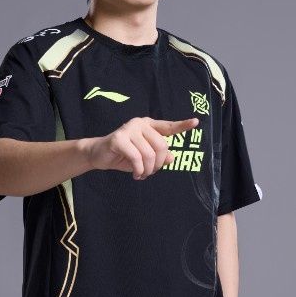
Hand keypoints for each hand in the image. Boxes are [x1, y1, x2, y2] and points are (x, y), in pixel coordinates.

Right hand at [83, 116, 198, 179]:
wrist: (99, 155)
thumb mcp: (144, 157)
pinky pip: (136, 158)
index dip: (182, 125)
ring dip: (147, 170)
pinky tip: (135, 174)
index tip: (196, 122)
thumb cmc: (124, 155)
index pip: (168, 126)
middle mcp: (140, 124)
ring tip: (141, 174)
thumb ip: (158, 155)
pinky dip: (138, 170)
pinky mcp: (119, 138)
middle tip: (150, 172)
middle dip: (158, 164)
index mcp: (148, 125)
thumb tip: (171, 158)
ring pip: (149, 154)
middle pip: (161, 146)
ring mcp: (129, 129)